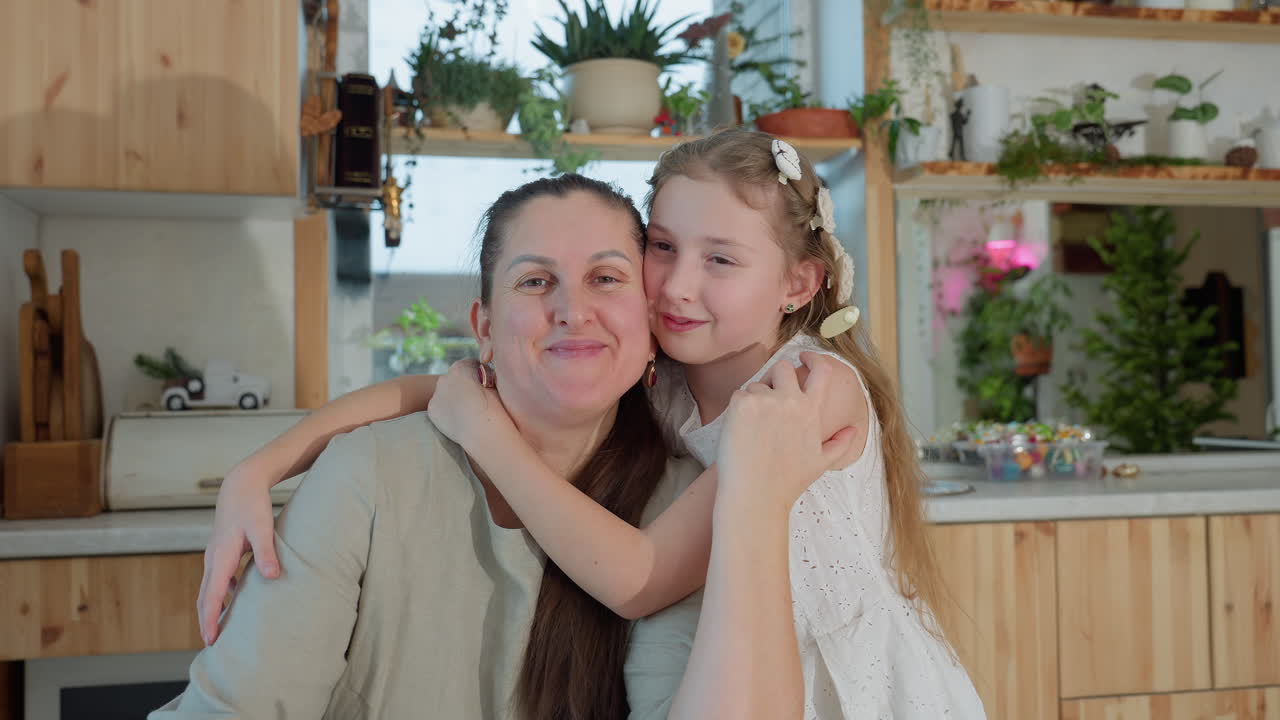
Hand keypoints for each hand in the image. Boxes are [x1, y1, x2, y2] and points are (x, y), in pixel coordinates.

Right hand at [198, 468, 278, 644]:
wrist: (240, 485)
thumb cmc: (252, 505)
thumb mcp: (263, 528)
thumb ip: (266, 553)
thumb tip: (272, 576)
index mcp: (221, 557)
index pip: (213, 595)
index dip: (211, 619)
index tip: (210, 639)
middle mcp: (213, 558)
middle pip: (205, 596)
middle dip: (207, 620)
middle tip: (211, 644)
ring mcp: (214, 555)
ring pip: (209, 588)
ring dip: (211, 608)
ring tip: (218, 627)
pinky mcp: (221, 551)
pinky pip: (217, 578)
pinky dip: (220, 593)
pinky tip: (233, 600)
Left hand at [427, 359, 515, 450]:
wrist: (484, 429)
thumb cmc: (496, 405)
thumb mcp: (495, 383)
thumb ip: (486, 377)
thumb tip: (485, 379)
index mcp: (461, 366)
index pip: (469, 366)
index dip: (478, 375)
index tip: (484, 385)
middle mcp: (445, 377)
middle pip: (454, 379)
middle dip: (462, 387)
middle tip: (474, 400)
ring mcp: (436, 394)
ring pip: (445, 394)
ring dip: (453, 400)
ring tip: (467, 413)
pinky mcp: (432, 410)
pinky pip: (439, 409)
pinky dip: (446, 413)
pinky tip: (458, 420)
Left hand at [715, 359, 856, 514]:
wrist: (755, 494)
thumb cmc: (787, 482)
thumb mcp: (821, 463)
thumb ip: (840, 443)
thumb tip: (853, 429)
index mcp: (811, 410)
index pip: (821, 372)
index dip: (815, 359)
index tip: (806, 356)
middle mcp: (790, 400)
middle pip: (782, 368)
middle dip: (775, 377)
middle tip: (768, 397)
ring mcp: (765, 400)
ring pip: (757, 385)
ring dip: (754, 399)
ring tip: (753, 430)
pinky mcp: (742, 403)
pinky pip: (739, 394)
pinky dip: (738, 408)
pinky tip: (741, 431)